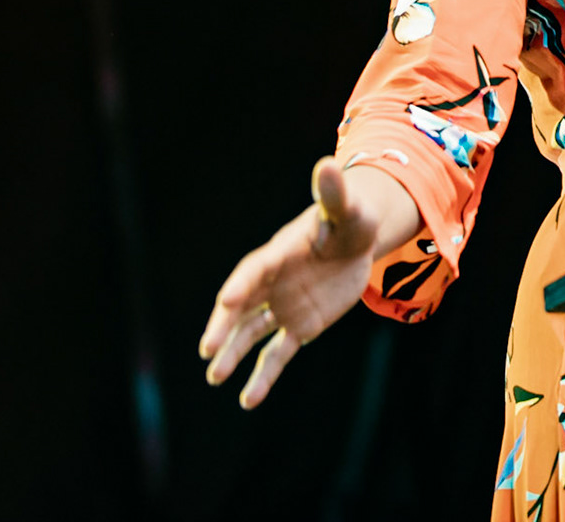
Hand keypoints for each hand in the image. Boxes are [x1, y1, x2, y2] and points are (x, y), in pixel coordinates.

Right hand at [198, 158, 394, 407]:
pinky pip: (277, 354)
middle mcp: (272, 284)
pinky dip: (264, 376)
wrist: (357, 242)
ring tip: (215, 378)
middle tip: (207, 350)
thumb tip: (329, 165)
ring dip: (234, 354)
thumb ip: (334, 194)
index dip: (241, 285)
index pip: (253, 271)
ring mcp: (282, 306)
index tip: (225, 302)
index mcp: (277, 255)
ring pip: (251, 334)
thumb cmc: (348, 221)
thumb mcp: (346, 210)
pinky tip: (249, 400)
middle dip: (225, 327)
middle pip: (241, 308)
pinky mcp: (299, 326)